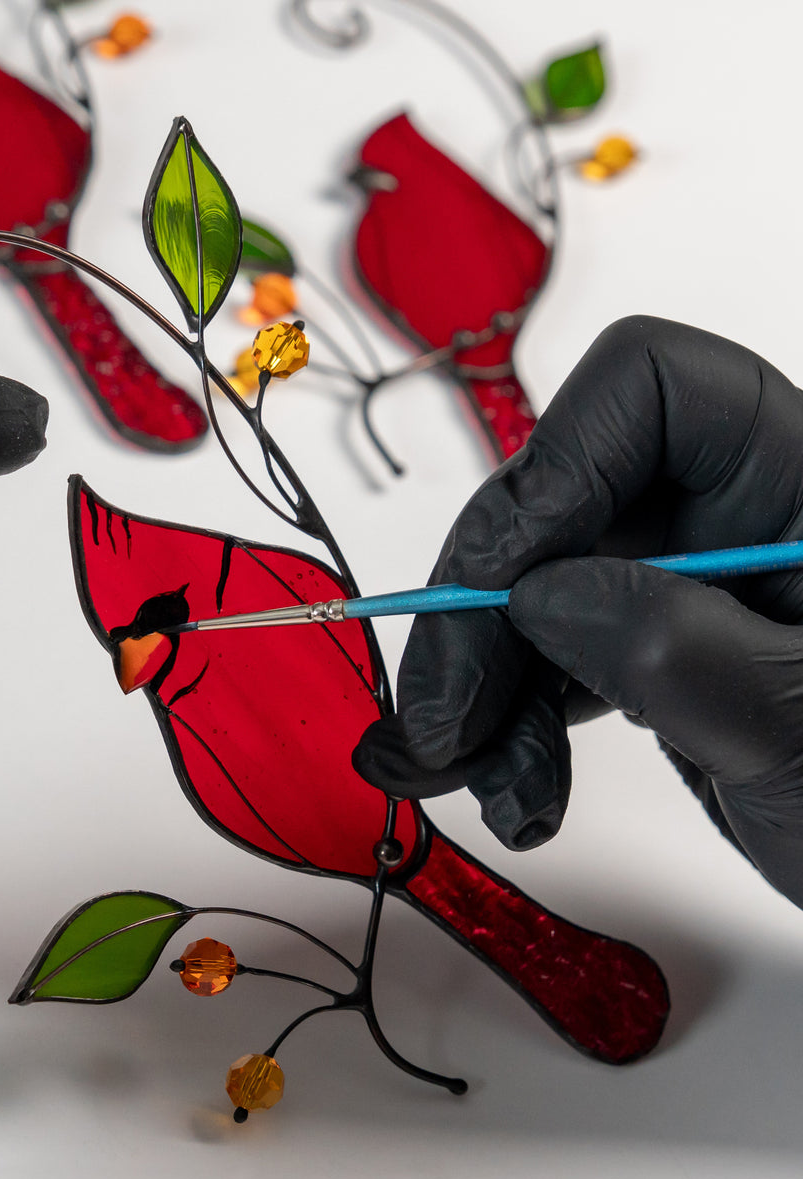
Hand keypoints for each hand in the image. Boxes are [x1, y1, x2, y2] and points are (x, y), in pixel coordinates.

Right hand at [354, 315, 802, 898]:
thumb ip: (675, 648)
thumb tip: (539, 596)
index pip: (656, 388)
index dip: (560, 463)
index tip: (501, 584)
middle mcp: (736, 517)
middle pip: (560, 504)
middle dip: (483, 618)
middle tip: (441, 724)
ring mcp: (688, 586)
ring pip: (532, 593)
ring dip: (485, 693)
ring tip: (483, 786)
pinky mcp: (656, 651)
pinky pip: (548, 659)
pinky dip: (511, 727)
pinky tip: (515, 790)